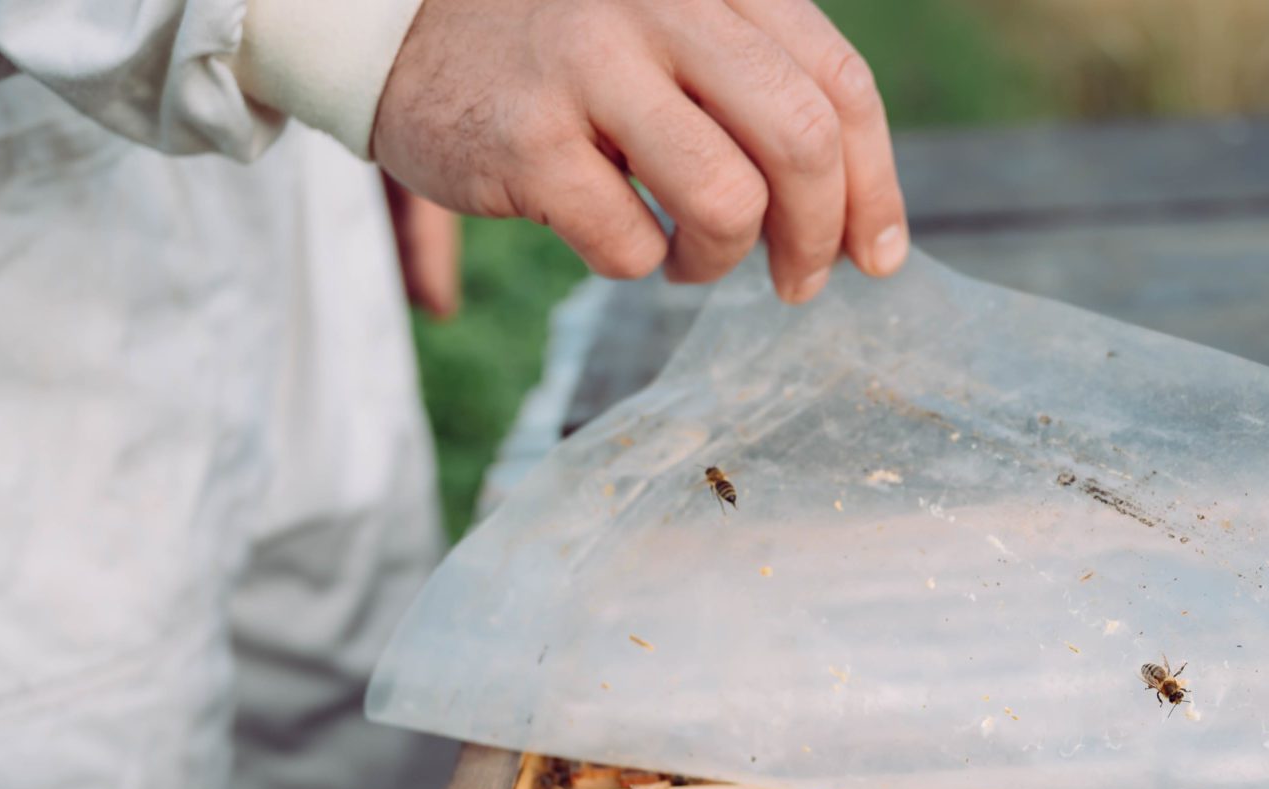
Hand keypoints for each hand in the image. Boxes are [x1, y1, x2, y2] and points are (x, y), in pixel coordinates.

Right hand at [372, 0, 908, 302]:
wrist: (393, 27)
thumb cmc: (563, 50)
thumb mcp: (671, 30)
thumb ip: (762, 91)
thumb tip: (859, 222)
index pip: (837, 83)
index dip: (874, 185)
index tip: (875, 254)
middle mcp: (661, 4)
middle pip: (800, 140)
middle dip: (819, 234)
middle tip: (799, 281)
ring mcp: (591, 67)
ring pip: (727, 200)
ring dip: (723, 258)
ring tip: (691, 258)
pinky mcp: (528, 140)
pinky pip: (629, 243)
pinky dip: (637, 265)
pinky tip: (617, 240)